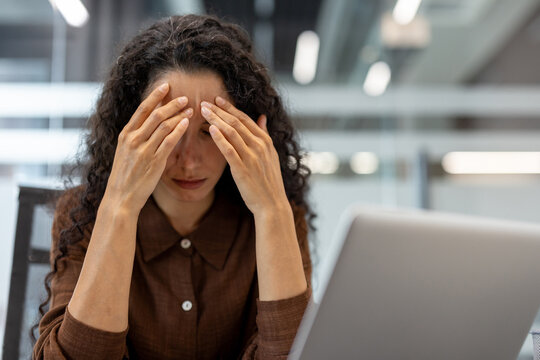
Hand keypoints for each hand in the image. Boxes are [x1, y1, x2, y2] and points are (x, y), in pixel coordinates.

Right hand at [104, 83, 192, 212]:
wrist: (121, 197)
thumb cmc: (125, 176)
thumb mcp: (125, 153)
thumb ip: (135, 138)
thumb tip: (148, 125)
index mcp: (125, 135)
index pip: (142, 109)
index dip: (155, 96)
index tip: (166, 86)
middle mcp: (133, 139)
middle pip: (155, 114)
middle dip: (171, 104)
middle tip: (185, 97)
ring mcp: (143, 150)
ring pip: (163, 126)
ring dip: (178, 115)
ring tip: (190, 109)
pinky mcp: (154, 161)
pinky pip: (168, 141)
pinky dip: (178, 130)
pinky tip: (187, 123)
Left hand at [200, 96, 288, 215]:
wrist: (272, 204)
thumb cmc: (269, 181)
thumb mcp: (271, 155)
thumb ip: (264, 134)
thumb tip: (262, 117)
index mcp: (265, 141)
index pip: (245, 119)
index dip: (230, 108)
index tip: (217, 99)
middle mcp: (259, 146)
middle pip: (236, 122)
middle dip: (219, 111)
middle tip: (204, 102)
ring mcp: (251, 157)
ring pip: (231, 132)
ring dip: (216, 119)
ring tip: (203, 111)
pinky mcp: (242, 169)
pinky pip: (229, 150)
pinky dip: (219, 138)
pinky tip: (210, 129)